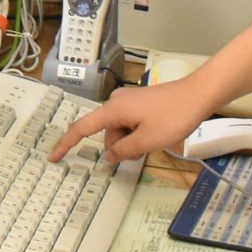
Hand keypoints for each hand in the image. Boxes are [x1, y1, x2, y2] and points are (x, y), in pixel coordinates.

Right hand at [46, 76, 220, 165]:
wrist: (199, 94)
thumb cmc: (173, 116)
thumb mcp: (147, 140)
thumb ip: (124, 151)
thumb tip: (108, 156)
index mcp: (113, 110)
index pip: (81, 128)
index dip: (66, 144)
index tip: (53, 157)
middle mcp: (116, 102)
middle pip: (105, 132)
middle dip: (117, 148)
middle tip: (141, 154)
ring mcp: (128, 101)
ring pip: (119, 130)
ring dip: (130, 142)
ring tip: (153, 143)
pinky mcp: (140, 102)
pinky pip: (129, 123)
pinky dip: (136, 134)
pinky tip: (154, 135)